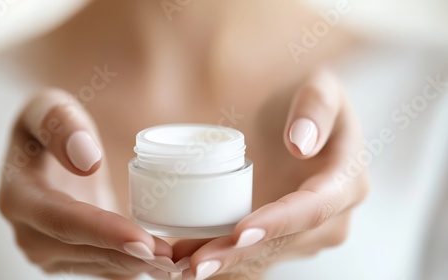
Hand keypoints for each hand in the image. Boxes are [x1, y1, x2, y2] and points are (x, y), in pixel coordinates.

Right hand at [0, 89, 179, 278]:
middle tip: (173, 258)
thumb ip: (61, 125)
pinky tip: (169, 264)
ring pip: (100, 265)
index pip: (62, 220)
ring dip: (139, 266)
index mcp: (19, 196)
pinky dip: (140, 267)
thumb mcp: (49, 107)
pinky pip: (108, 268)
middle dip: (129, 256)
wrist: (54, 148)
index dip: (103, 232)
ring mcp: (53, 251)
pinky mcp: (75, 257)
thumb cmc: (53, 124)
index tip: (142, 240)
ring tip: (178, 262)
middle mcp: (31, 233)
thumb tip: (86, 158)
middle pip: (85, 252)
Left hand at [172, 69, 368, 279]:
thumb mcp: (320, 85)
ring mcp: (307, 231)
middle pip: (284, 242)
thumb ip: (316, 106)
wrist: (302, 117)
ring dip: (226, 262)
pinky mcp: (284, 236)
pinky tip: (189, 260)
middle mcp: (332, 216)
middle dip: (239, 254)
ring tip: (181, 264)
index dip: (277, 222)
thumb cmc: (306, 98)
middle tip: (195, 262)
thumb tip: (301, 143)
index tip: (240, 231)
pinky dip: (224, 259)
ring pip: (266, 255)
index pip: (313, 208)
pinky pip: (256, 255)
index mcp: (346, 180)